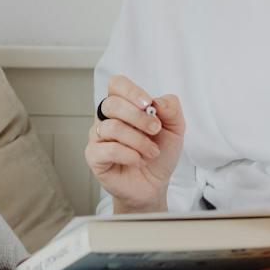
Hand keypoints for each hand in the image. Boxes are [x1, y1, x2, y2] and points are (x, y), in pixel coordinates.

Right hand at [88, 76, 185, 212]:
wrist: (154, 184)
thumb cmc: (159, 154)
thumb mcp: (175, 129)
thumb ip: (171, 109)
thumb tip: (157, 101)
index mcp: (123, 106)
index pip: (117, 84)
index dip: (131, 91)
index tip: (149, 104)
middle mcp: (106, 118)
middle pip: (111, 104)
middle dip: (138, 117)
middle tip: (155, 130)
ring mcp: (98, 137)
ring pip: (112, 127)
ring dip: (138, 141)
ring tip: (151, 152)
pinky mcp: (94, 157)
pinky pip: (108, 149)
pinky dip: (129, 155)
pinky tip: (138, 161)